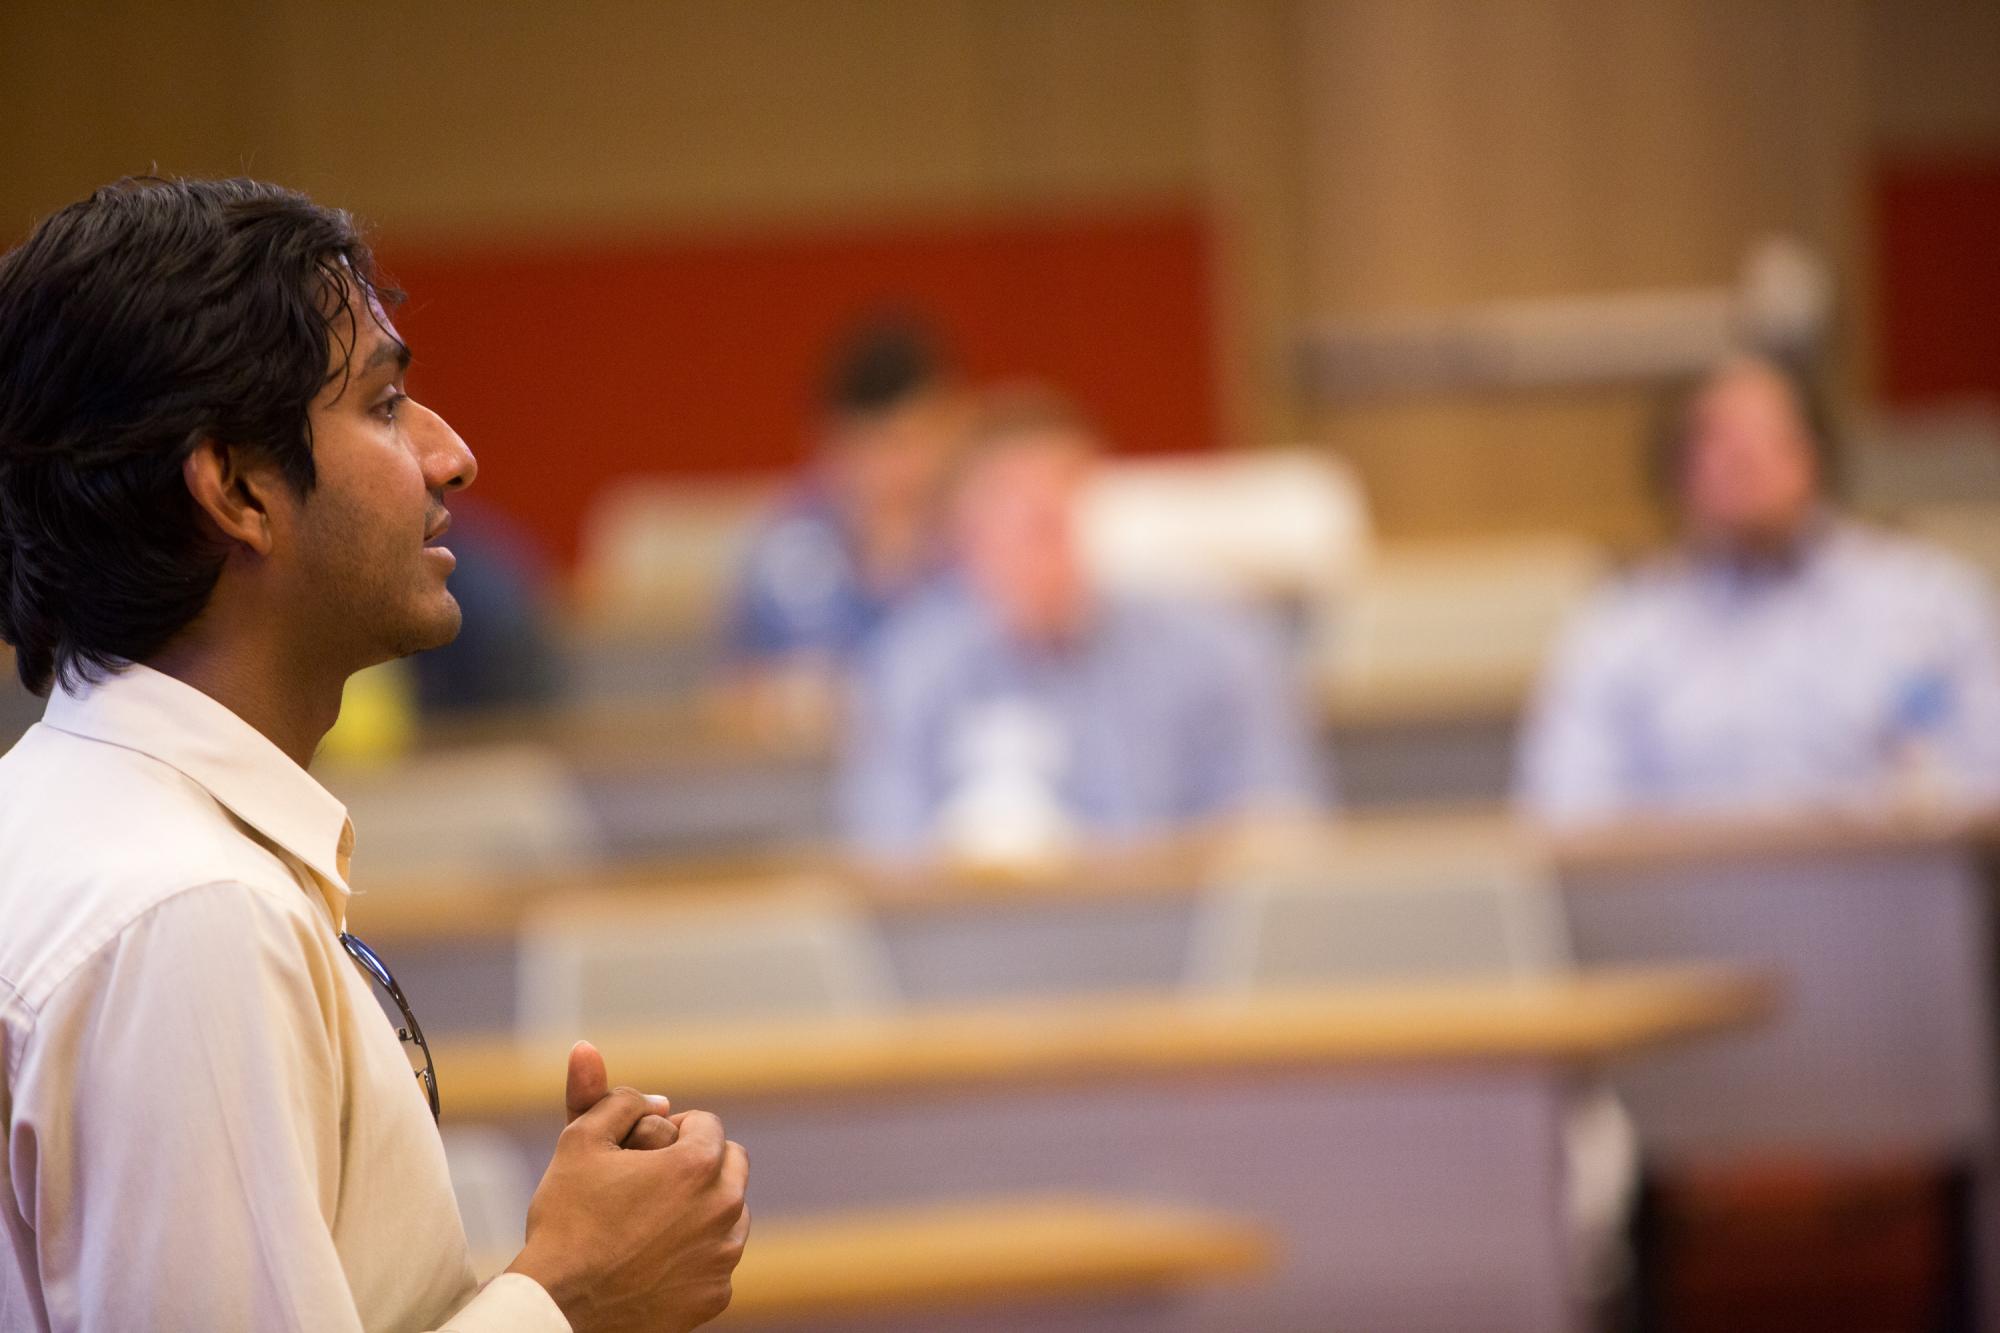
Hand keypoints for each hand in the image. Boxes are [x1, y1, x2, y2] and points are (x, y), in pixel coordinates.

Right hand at [507, 1049, 749, 1331]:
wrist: (559, 1308)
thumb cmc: (566, 1223)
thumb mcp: (578, 1142)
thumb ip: (614, 1098)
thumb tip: (633, 1077)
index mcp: (700, 1166)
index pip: (706, 1124)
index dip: (669, 1131)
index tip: (639, 1151)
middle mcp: (726, 1209)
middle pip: (729, 1164)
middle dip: (697, 1164)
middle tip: (650, 1181)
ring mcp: (724, 1256)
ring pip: (730, 1212)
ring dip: (702, 1208)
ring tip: (651, 1220)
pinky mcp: (717, 1295)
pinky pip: (718, 1259)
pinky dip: (696, 1254)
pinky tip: (654, 1259)